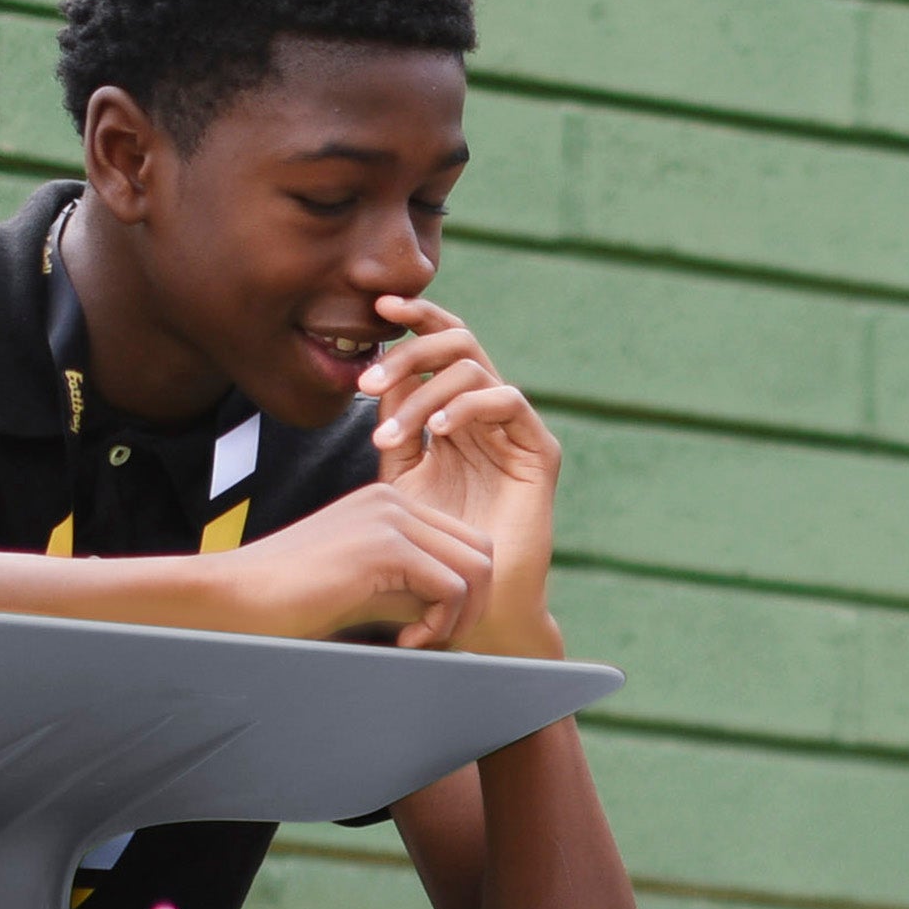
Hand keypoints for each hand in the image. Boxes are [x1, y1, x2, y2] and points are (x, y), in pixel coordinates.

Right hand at [211, 477, 495, 649]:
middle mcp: (394, 500)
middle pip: (482, 550)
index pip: (464, 542)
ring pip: (476, 567)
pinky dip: (440, 625)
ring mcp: (390, 517)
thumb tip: (460, 617)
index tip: (427, 631)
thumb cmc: (289, 604)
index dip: (463, 595)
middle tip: (435, 642)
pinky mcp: (385, 546)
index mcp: (388, 504)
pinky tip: (405, 642)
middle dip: (473, 605)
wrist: (233, 597)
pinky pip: (452, 587)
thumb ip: (410, 593)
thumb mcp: (364, 592)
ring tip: (420, 643)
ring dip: (460, 617)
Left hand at [364, 294, 558, 651]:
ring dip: (424, 392)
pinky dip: (469, 407)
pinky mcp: (539, 452)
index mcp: (456, 410)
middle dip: (411, 351)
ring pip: (475, 369)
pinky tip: (437, 431)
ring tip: (392, 432)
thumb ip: (394, 426)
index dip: (414, 318)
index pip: (440, 345)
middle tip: (369, 378)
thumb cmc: (433, 545)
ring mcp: (515, 430)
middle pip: (458, 343)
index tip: (375, 308)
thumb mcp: (401, 477)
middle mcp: (488, 413)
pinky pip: (509, 401)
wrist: (472, 600)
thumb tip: (377, 373)